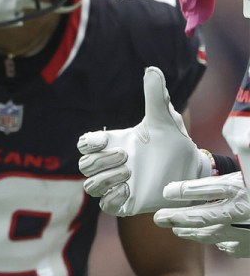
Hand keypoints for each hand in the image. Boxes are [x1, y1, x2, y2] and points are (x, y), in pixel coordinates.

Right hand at [76, 66, 208, 215]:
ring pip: (91, 186)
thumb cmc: (172, 142)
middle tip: (125, 156)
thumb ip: (155, 96)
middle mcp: (111, 165)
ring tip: (128, 173)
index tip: (103, 139)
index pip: (84, 145)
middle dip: (99, 161)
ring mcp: (117, 184)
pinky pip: (106, 205)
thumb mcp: (164, 118)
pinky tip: (128, 190)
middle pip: (84, 166)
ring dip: (105, 179)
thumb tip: (152, 69)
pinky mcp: (127, 203)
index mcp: (113, 144)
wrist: (191, 167)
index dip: (88, 143)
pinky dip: (112, 198)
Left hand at [154, 172, 249, 257]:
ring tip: (176, 230)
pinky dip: (216, 242)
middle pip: (203, 216)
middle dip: (177, 217)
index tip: (166, 192)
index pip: (208, 188)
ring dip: (191, 232)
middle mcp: (242, 211)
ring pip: (211, 234)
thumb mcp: (247, 173)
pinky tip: (206, 238)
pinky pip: (228, 246)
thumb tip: (208, 156)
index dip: (185, 190)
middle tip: (158, 218)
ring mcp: (247, 231)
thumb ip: (228, 172)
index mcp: (240, 189)